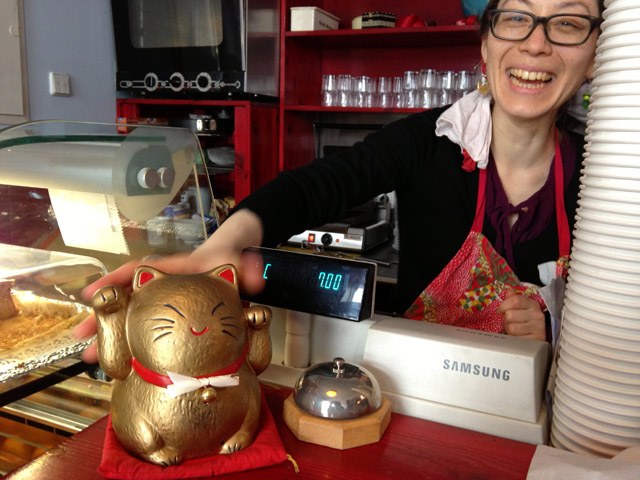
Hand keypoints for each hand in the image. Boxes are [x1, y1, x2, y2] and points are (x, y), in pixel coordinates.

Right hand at [73, 209, 265, 363]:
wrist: (232, 257)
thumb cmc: (228, 255)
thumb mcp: (238, 259)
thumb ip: (247, 266)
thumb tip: (255, 273)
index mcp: (175, 268)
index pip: (139, 269)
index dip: (114, 280)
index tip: (92, 292)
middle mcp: (164, 284)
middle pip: (127, 299)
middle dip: (103, 318)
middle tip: (80, 338)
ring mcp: (165, 301)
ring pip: (131, 318)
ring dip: (111, 336)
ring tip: (92, 358)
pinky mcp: (171, 316)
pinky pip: (145, 329)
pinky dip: (132, 344)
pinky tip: (123, 362)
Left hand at [497, 290, 546, 341]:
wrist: (538, 335)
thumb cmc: (526, 319)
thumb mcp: (521, 307)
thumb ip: (513, 299)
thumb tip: (509, 293)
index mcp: (533, 304)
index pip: (515, 300)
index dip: (503, 305)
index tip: (500, 310)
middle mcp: (537, 315)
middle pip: (510, 315)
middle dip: (506, 320)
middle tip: (510, 322)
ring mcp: (538, 328)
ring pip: (511, 328)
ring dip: (509, 329)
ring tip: (515, 329)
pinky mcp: (535, 340)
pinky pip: (515, 339)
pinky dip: (514, 338)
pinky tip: (519, 336)